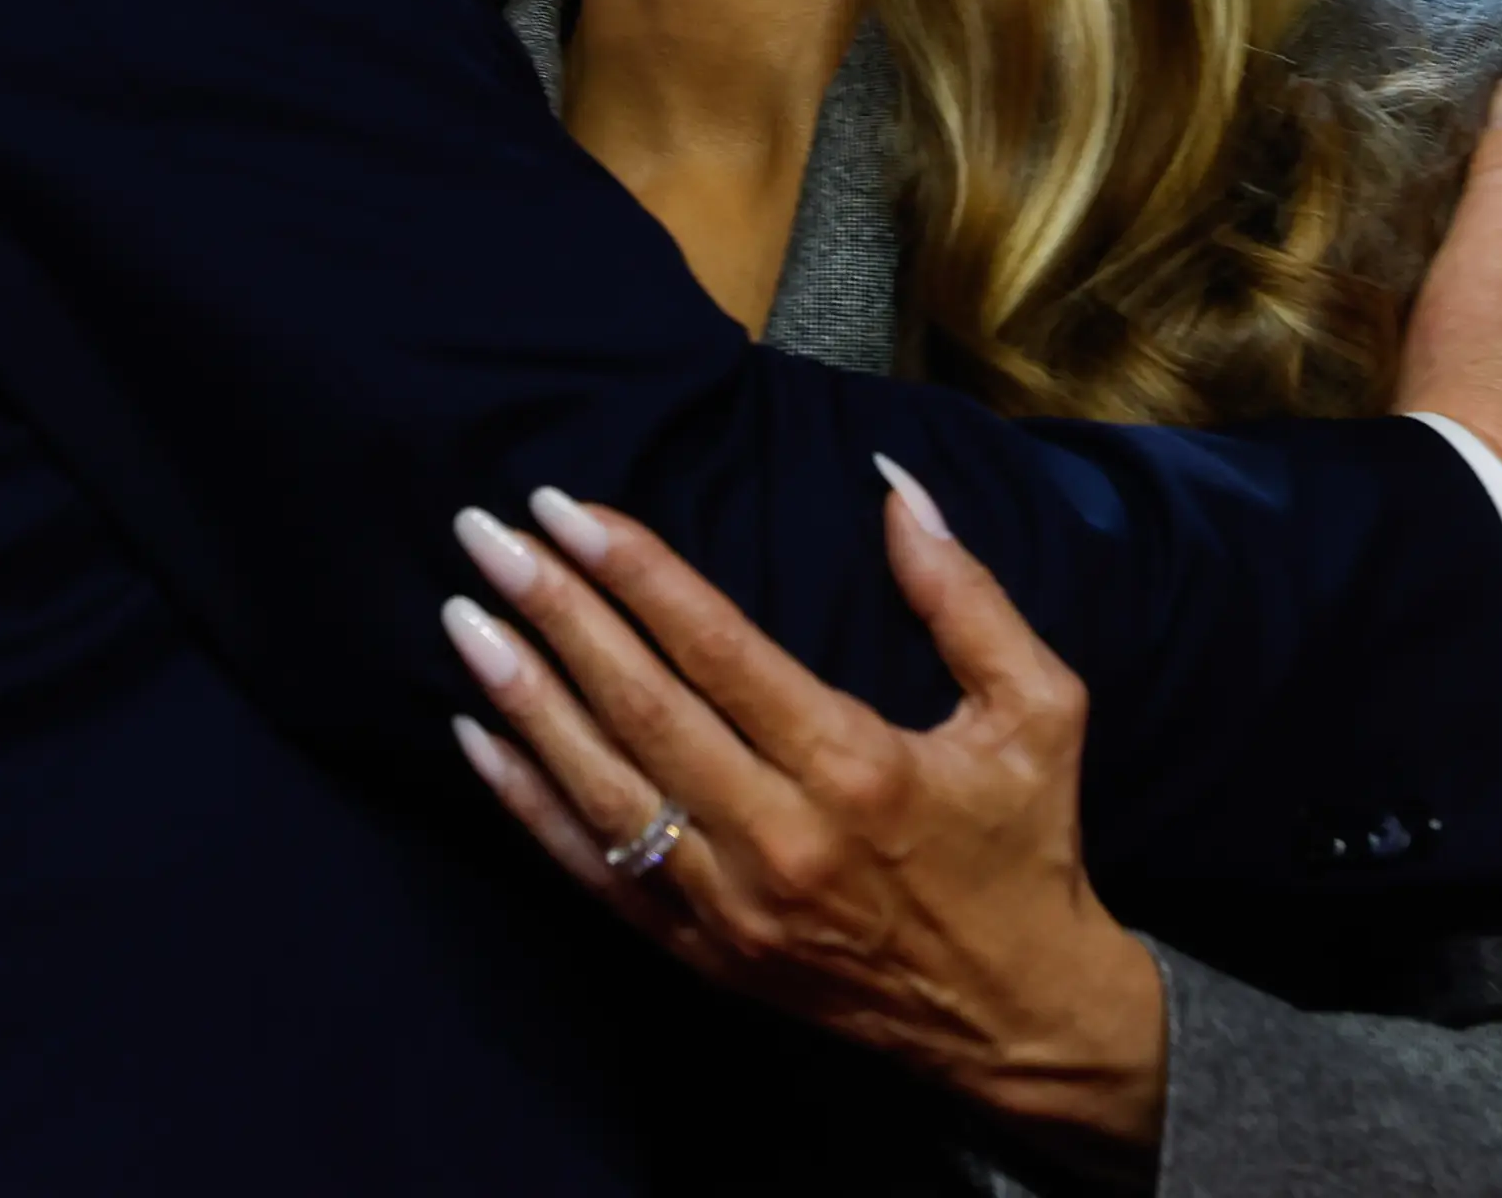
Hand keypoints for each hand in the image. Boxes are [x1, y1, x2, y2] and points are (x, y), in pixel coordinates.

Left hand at [435, 476, 1168, 1157]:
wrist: (1018, 1018)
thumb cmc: (1027, 846)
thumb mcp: (1039, 706)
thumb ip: (964, 594)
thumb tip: (894, 484)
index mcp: (857, 765)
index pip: (718, 649)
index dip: (637, 572)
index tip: (569, 507)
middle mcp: (780, 838)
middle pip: (642, 708)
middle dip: (556, 613)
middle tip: (485, 536)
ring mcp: (731, 907)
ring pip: (603, 789)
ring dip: (524, 700)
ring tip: (462, 620)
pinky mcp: (703, 955)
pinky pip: (594, 874)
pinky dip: (527, 807)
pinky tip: (474, 740)